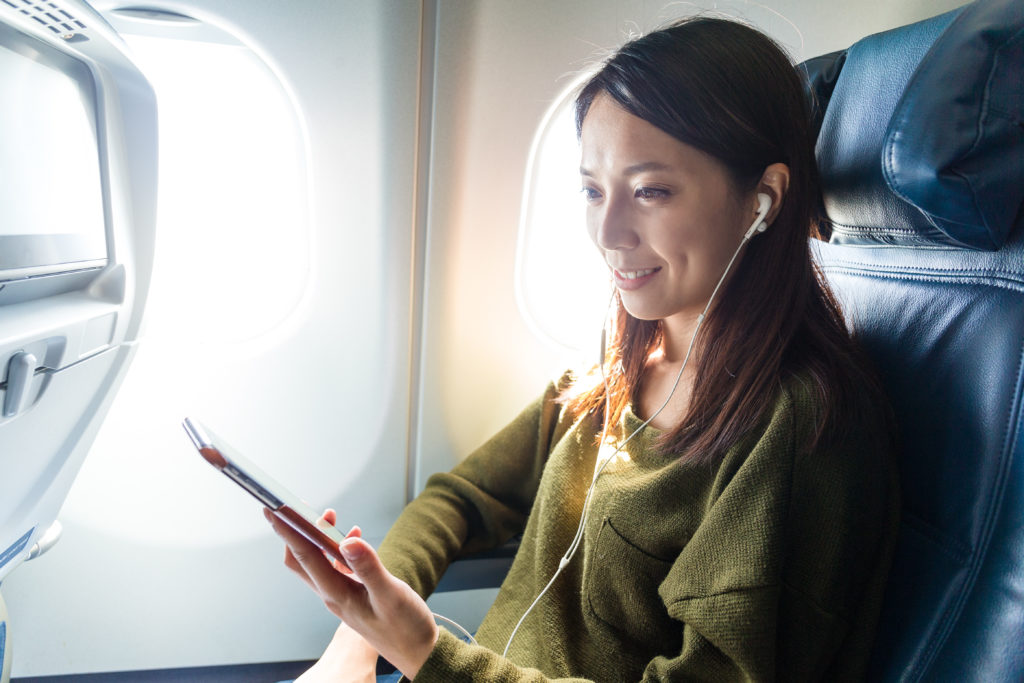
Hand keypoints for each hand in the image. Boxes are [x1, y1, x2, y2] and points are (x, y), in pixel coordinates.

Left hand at [266, 508, 438, 679]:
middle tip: (299, 507)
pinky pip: (336, 567)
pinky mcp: (353, 594)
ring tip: (329, 516)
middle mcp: (333, 594)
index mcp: (337, 594)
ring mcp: (341, 595)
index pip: (305, 557)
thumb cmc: (405, 628)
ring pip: (318, 562)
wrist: (417, 651)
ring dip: (319, 538)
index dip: (287, 531)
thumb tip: (348, 541)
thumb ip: (369, 568)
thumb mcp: (391, 595)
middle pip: (302, 559)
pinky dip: (340, 548)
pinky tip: (353, 538)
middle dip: (296, 531)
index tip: (273, 510)